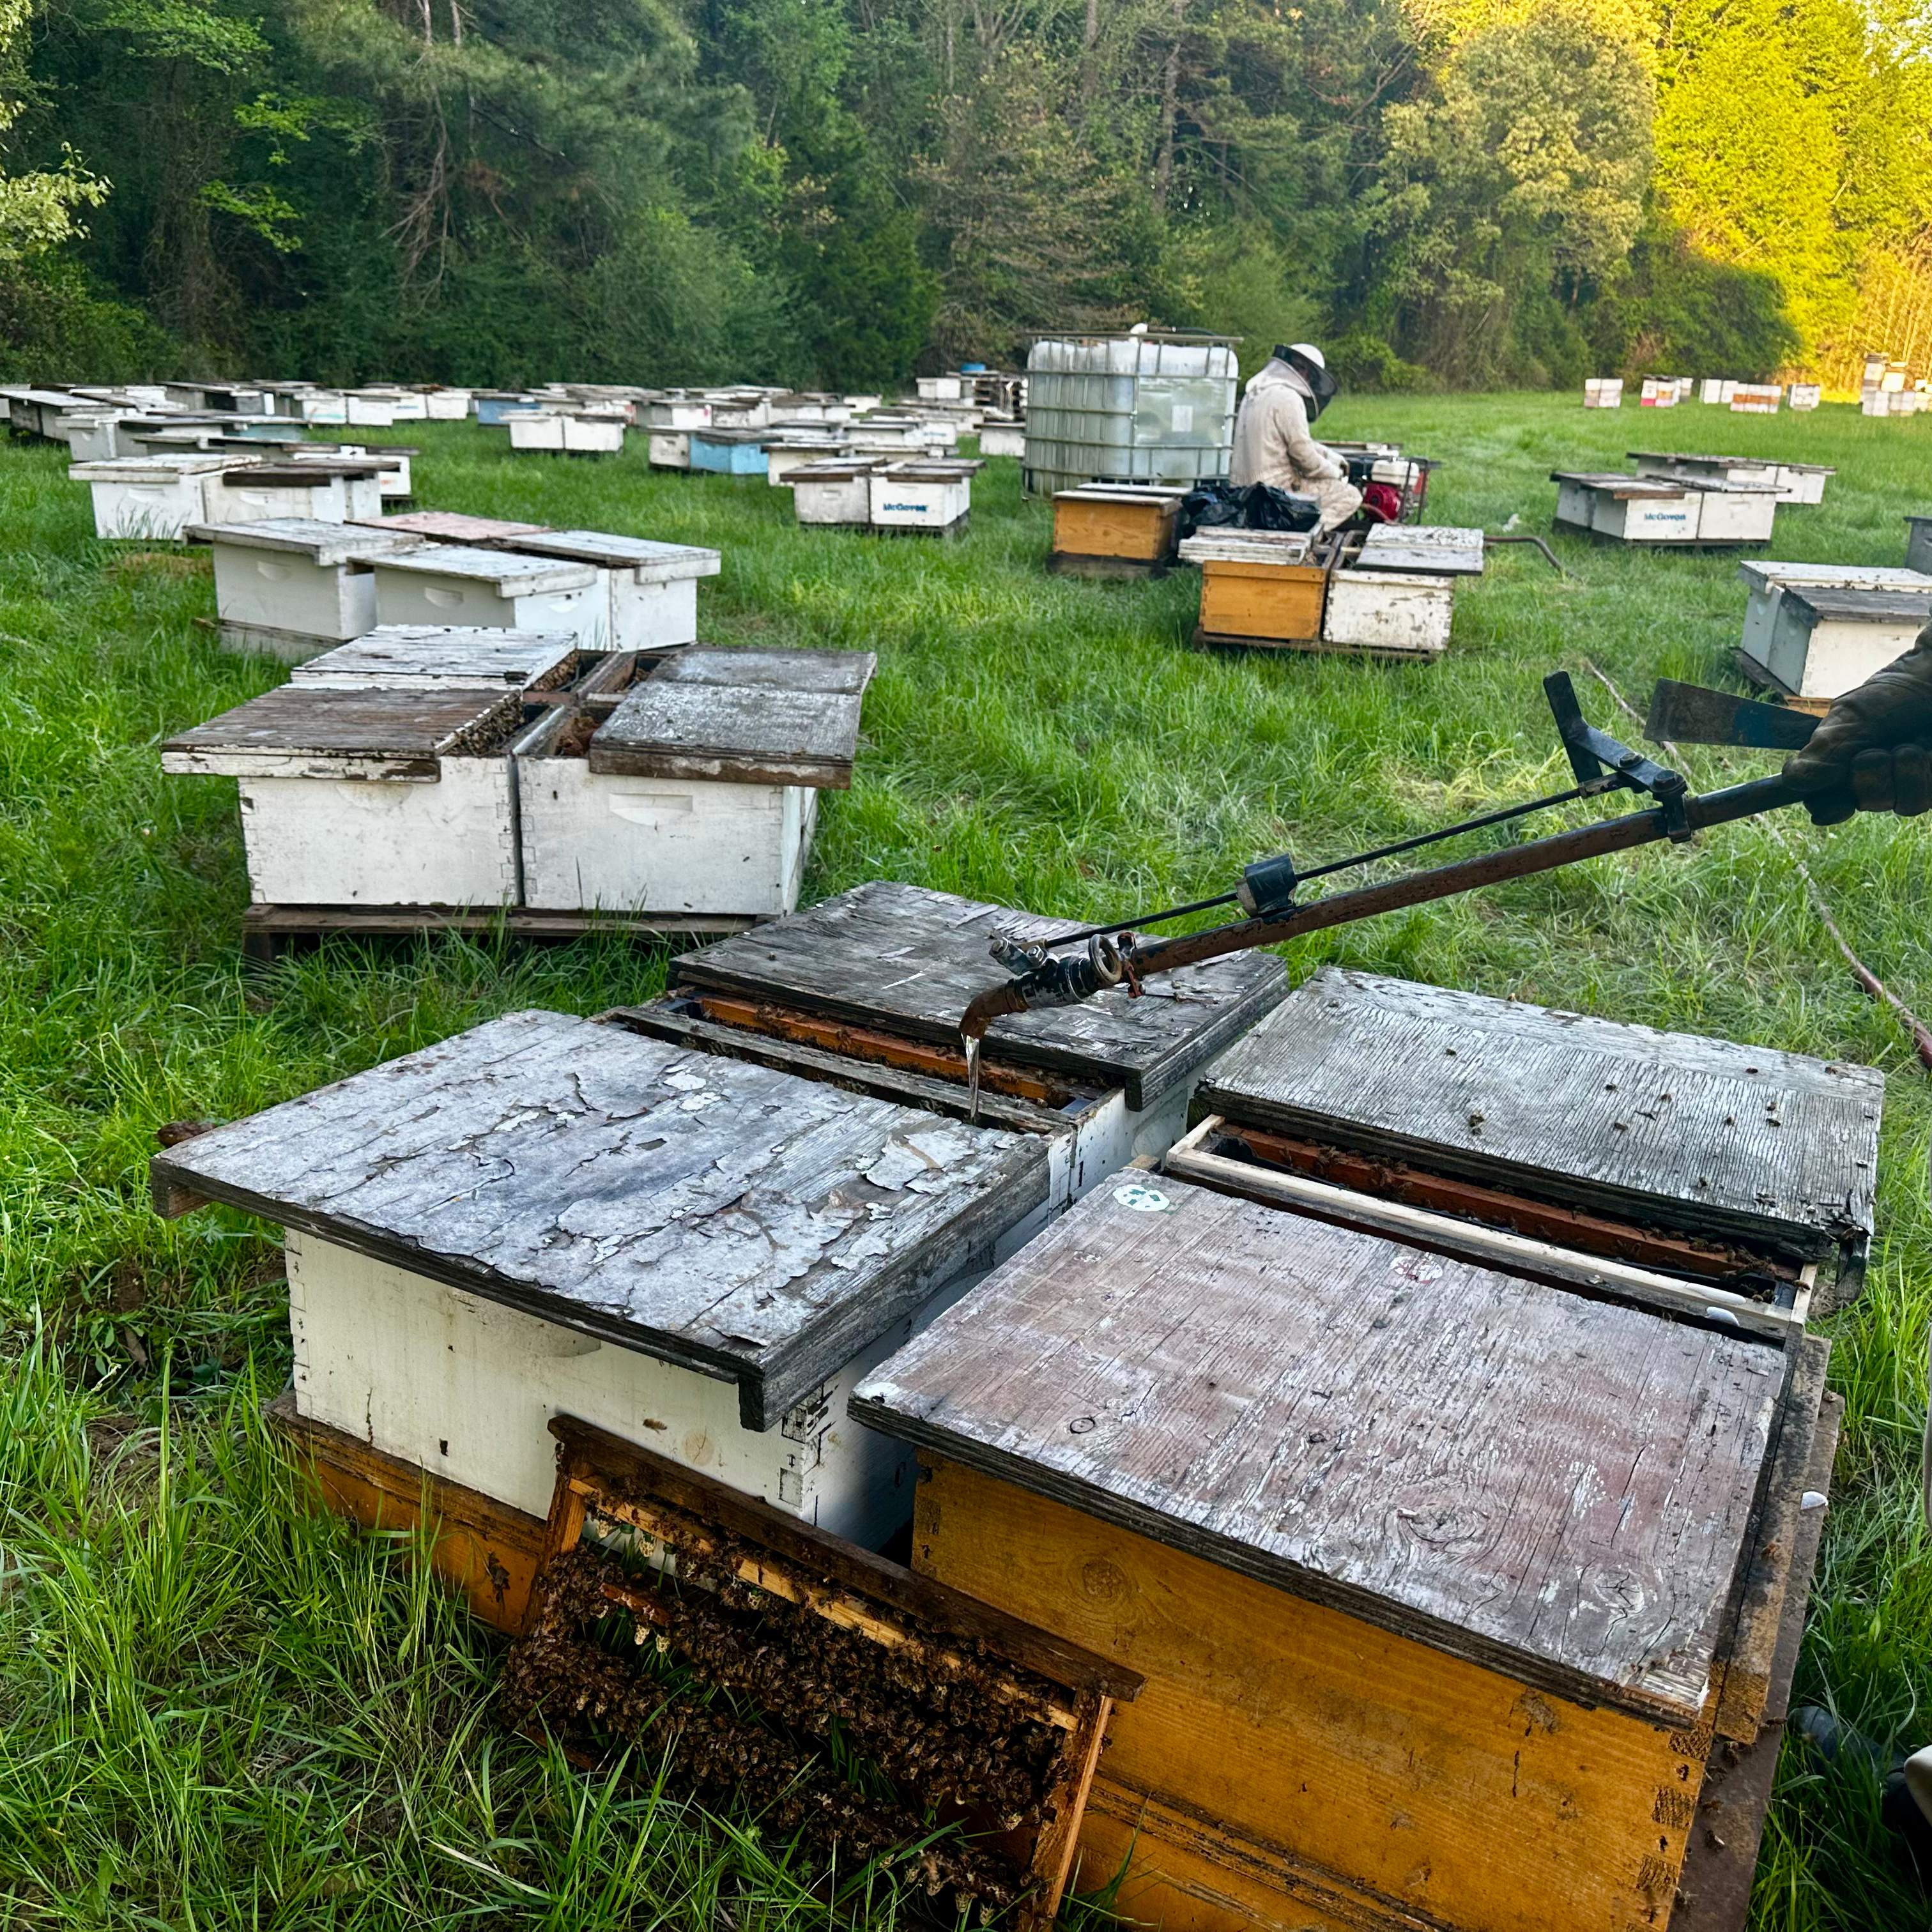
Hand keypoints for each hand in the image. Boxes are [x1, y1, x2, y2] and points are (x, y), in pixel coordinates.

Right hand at [1782, 626, 1931, 823]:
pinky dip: (1924, 772)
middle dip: (1867, 779)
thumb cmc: (1895, 692)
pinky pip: (1924, 799)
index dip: (1827, 807)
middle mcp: (1877, 776)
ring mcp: (1910, 781)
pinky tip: (1929, 752)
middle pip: (1861, 803)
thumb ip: (1824, 749)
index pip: (1824, 800)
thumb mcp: (1851, 715)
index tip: (1835, 807)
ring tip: (1910, 746)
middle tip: (1875, 752)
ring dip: (1902, 773)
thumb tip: (1793, 781)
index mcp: (1844, 762)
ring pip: (1898, 804)